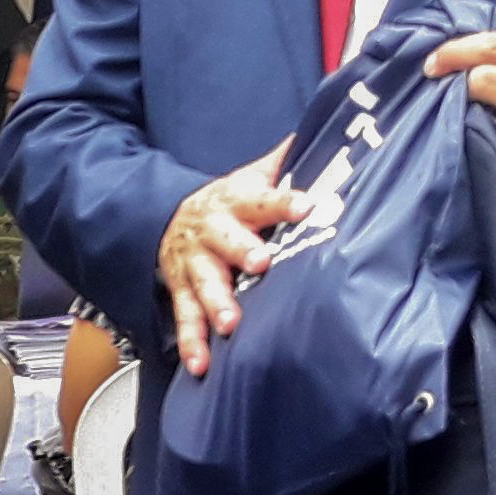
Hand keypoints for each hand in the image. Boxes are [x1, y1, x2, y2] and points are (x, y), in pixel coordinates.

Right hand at [159, 139, 308, 377]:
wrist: (167, 222)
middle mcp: (212, 233)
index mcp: (234, 202)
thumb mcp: (250, 177)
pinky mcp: (181, 292)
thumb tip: (328, 132)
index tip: (308, 205)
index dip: (284, 202)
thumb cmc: (226, 204)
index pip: (262, 199)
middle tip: (261, 263)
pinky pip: (186, 318)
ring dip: (217, 303)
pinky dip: (192, 342)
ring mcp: (195, 265)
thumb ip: (284, 163)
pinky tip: (202, 363)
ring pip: (205, 284)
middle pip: (227, 241)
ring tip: (231, 323)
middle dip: (243, 252)